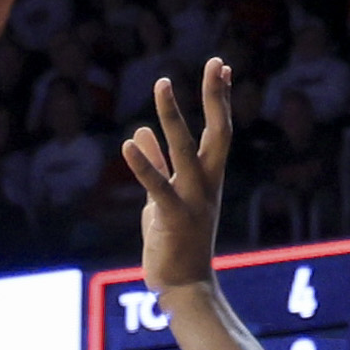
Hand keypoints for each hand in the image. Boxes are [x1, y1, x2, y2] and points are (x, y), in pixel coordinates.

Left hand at [120, 55, 236, 309]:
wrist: (184, 287)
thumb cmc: (176, 243)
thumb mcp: (163, 198)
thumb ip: (156, 163)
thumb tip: (142, 132)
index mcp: (208, 178)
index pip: (219, 130)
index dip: (219, 98)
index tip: (221, 66)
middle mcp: (207, 184)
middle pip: (216, 132)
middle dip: (215, 97)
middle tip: (214, 62)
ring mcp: (192, 200)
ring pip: (185, 150)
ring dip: (173, 115)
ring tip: (163, 83)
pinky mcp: (171, 217)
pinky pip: (158, 186)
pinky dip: (144, 164)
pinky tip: (129, 143)